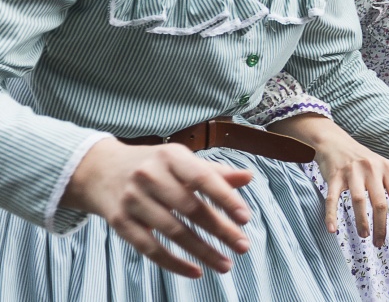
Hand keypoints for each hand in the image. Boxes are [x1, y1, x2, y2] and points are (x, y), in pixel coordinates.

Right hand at [60, 139, 252, 278]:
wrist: (99, 170)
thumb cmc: (153, 165)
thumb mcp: (181, 160)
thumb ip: (214, 171)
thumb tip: (248, 177)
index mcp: (170, 156)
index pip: (203, 178)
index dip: (225, 198)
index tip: (245, 218)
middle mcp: (149, 176)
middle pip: (190, 208)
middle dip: (220, 230)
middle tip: (243, 247)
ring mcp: (132, 200)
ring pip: (172, 232)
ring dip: (202, 251)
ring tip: (225, 264)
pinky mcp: (120, 223)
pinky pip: (150, 248)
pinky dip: (174, 263)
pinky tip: (195, 271)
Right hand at [270, 113, 388, 246]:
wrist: (338, 144)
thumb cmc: (367, 161)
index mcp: (388, 169)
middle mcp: (372, 169)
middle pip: (380, 202)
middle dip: (381, 226)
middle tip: (380, 243)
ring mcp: (352, 172)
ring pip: (359, 201)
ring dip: (362, 222)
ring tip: (364, 236)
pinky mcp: (335, 176)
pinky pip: (332, 198)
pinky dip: (331, 215)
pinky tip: (333, 230)